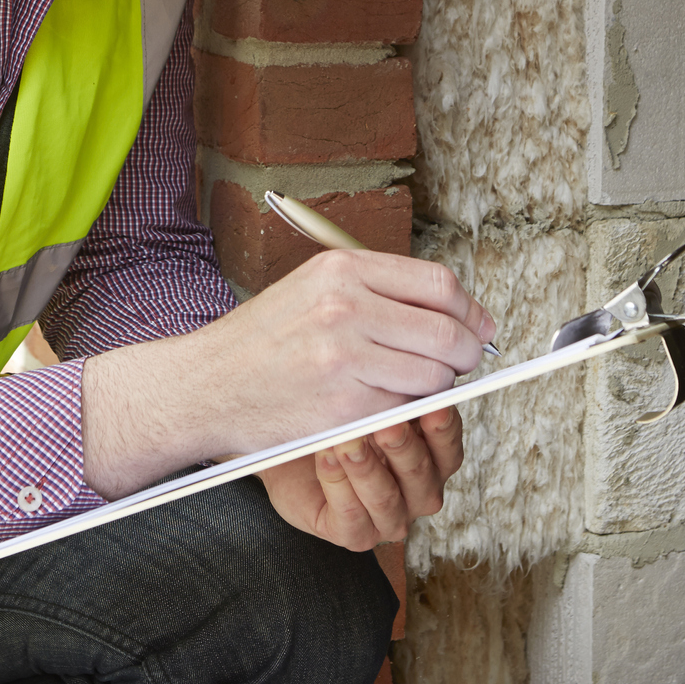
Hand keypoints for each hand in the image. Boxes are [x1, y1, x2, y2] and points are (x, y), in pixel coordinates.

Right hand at [80, 251, 494, 498]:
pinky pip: (402, 411)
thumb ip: (378, 291)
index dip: (469, 310)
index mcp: (342, 270)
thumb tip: (450, 310)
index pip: (437, 284)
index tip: (479, 328)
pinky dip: (403, 413)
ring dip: (435, 387)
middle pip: (445, 331)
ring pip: (432, 376)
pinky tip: (382, 407)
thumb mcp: (314, 288)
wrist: (205, 385)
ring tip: (411, 386)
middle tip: (463, 364)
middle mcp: (345, 307)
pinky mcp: (342, 407)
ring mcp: (344, 359)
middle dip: (465, 353)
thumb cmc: (261, 340)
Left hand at [261, 408, 464, 549]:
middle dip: (404, 449)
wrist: (293, 450)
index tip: (434, 406)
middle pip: (422, 476)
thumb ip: (395, 396)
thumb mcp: (370, 403)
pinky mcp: (354, 535)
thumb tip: (410, 371)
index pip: (449, 449)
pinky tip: (325, 456)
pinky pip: (351, 516)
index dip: (443, 429)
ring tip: (347, 441)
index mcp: (432, 461)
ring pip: (386, 499)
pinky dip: (337, 484)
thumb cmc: (340, 423)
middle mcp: (417, 493)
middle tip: (388, 424)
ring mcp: (388, 518)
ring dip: (366, 469)